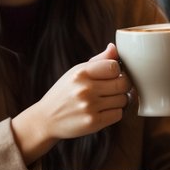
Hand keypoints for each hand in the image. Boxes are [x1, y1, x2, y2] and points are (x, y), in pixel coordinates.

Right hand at [12, 43, 130, 163]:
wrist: (46, 119)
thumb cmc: (65, 92)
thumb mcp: (76, 72)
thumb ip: (98, 60)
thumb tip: (114, 47)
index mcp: (81, 73)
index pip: (114, 66)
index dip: (118, 71)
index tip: (113, 75)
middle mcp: (85, 88)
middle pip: (123, 83)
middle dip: (123, 86)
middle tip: (116, 88)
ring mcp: (89, 106)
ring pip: (123, 100)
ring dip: (119, 100)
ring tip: (107, 100)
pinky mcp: (93, 122)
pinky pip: (118, 114)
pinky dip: (115, 113)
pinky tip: (104, 110)